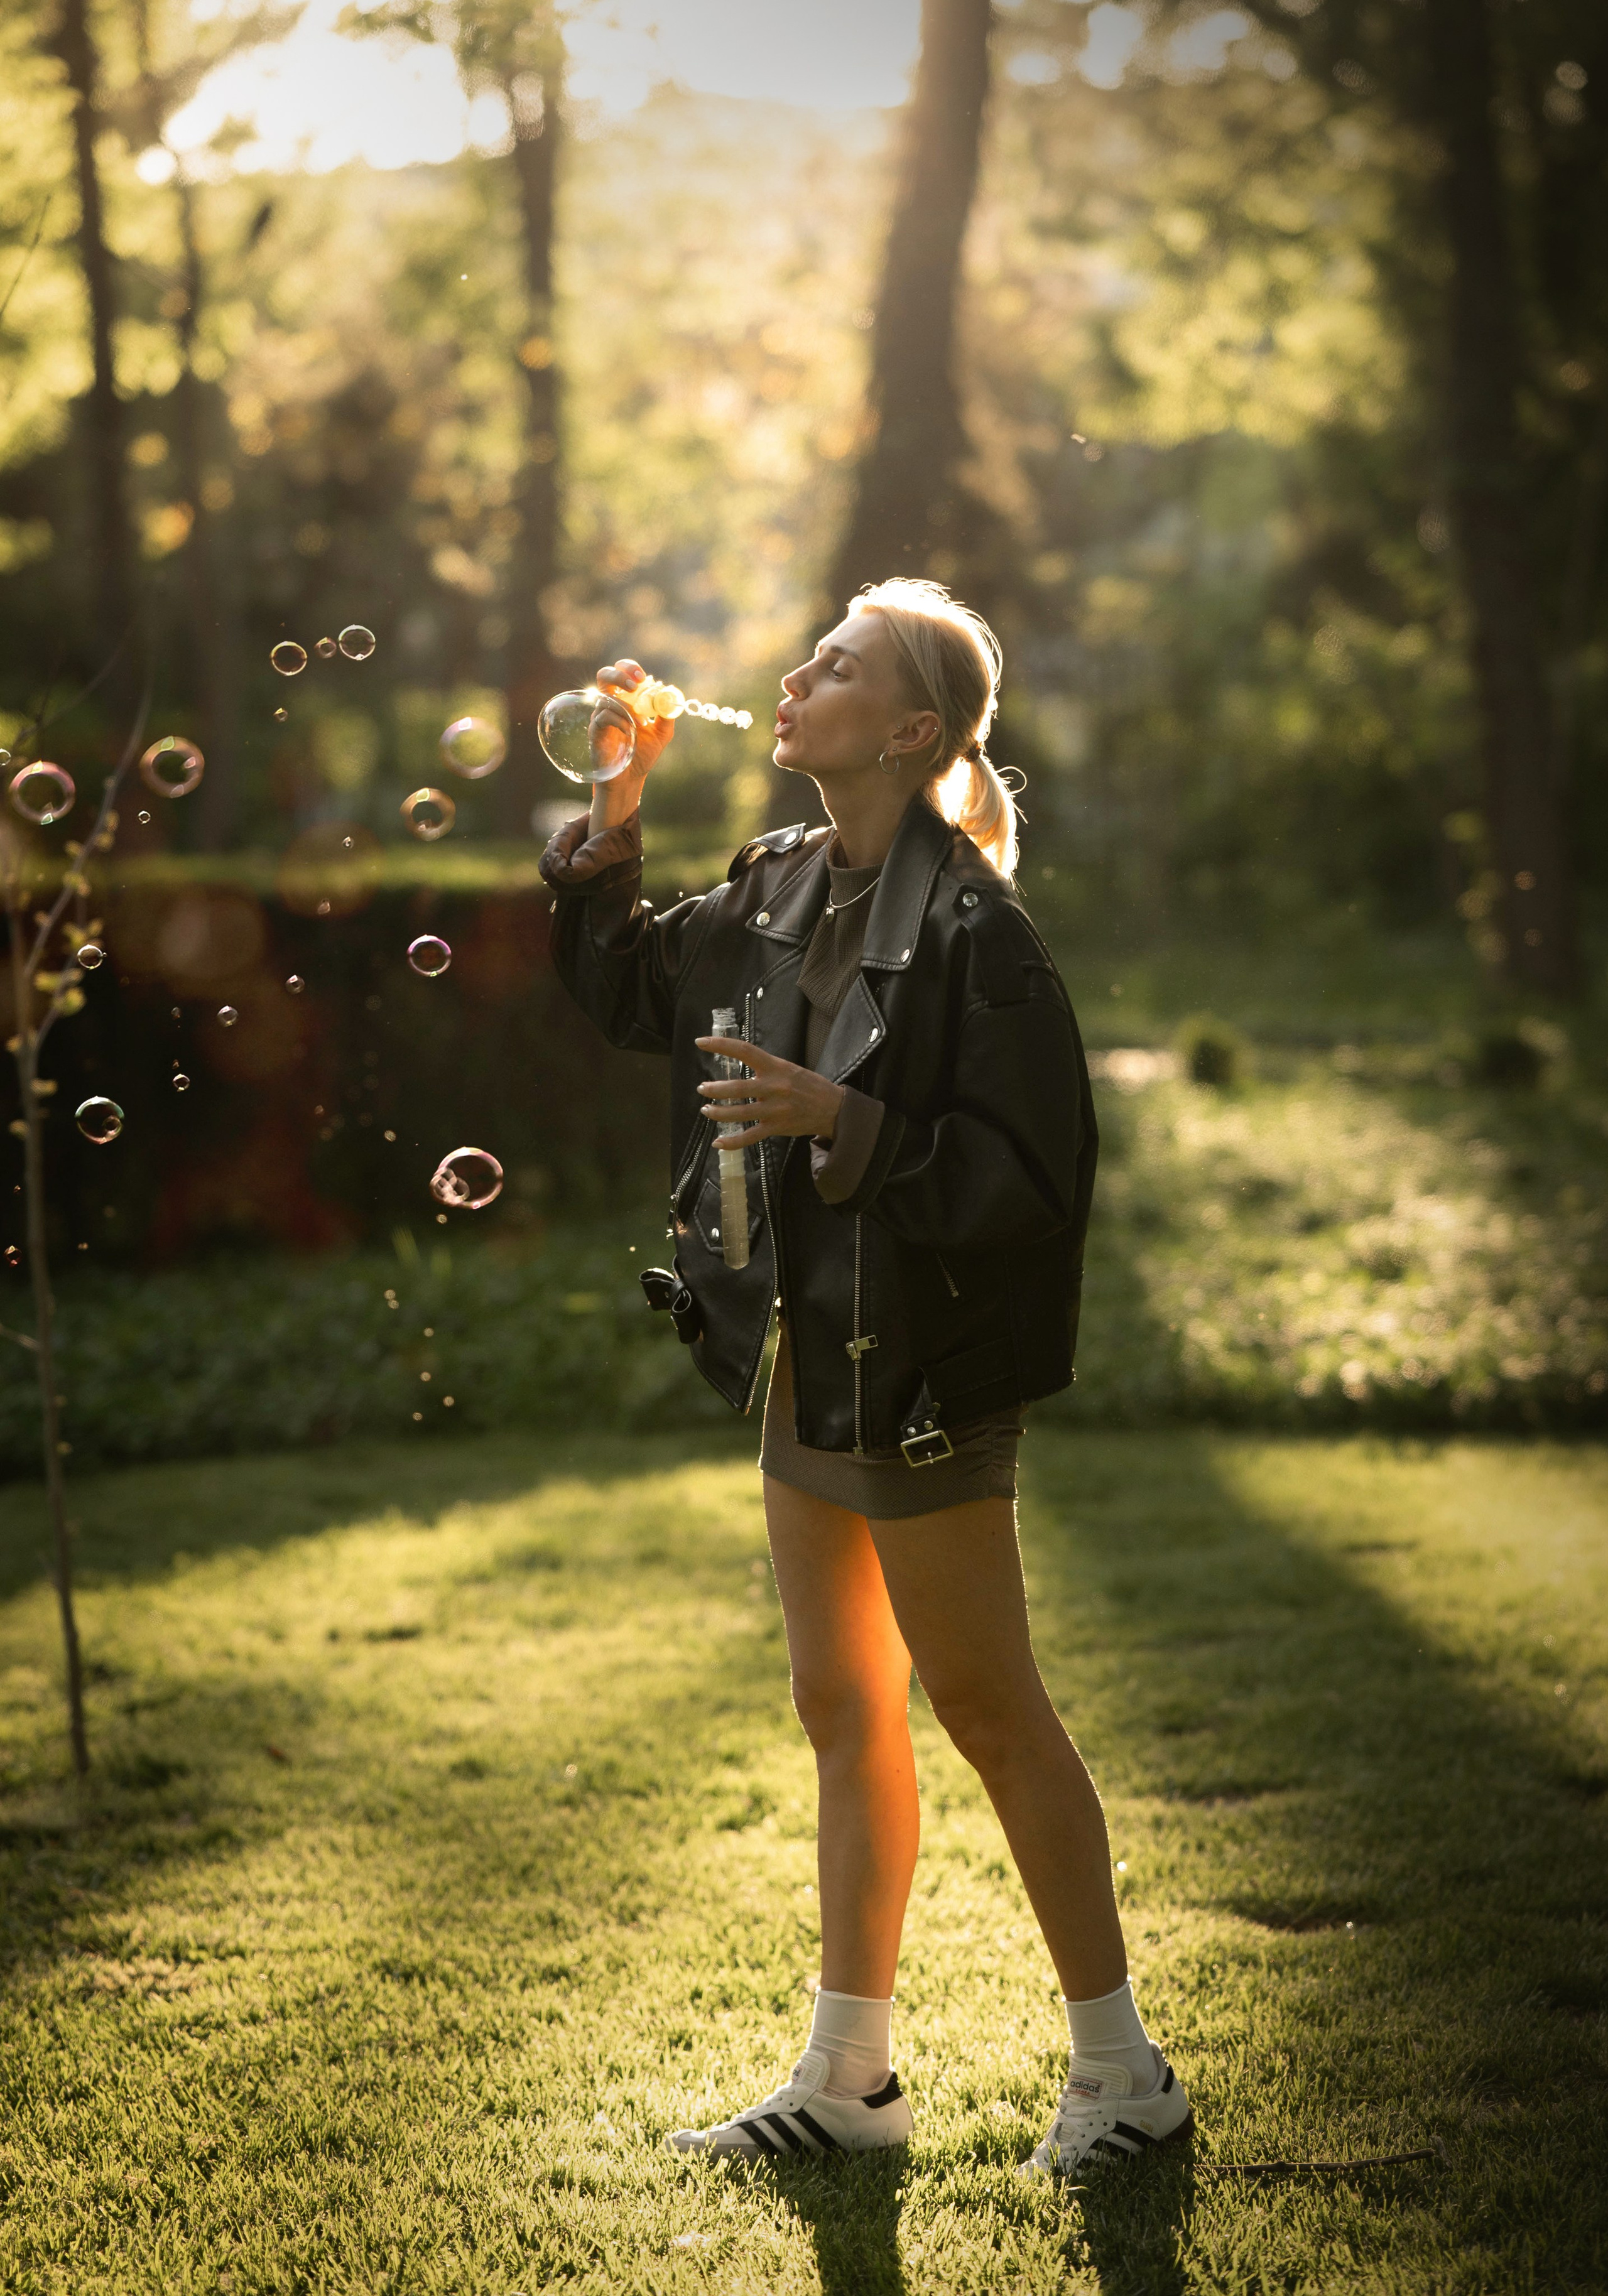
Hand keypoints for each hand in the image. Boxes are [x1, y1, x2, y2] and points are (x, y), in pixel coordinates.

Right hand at [588, 660, 675, 831]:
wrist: (630, 779)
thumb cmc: (643, 754)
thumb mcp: (662, 733)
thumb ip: (667, 714)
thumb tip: (671, 695)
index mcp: (625, 699)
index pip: (621, 672)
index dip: (629, 668)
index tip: (643, 676)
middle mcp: (610, 704)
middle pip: (604, 675)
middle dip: (619, 675)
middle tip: (636, 685)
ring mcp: (600, 717)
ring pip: (607, 698)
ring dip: (628, 708)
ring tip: (642, 724)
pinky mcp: (594, 731)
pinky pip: (604, 717)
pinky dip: (620, 721)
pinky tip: (631, 733)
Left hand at [695, 1036, 843, 1147]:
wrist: (832, 1108)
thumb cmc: (807, 1085)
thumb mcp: (788, 1068)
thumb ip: (765, 1068)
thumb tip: (739, 1069)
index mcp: (775, 1067)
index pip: (744, 1051)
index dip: (721, 1045)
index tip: (701, 1042)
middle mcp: (774, 1087)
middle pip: (737, 1088)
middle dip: (714, 1089)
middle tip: (702, 1088)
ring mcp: (775, 1109)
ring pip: (739, 1113)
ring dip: (718, 1113)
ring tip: (706, 1110)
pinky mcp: (776, 1128)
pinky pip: (749, 1137)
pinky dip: (732, 1142)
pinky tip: (718, 1142)